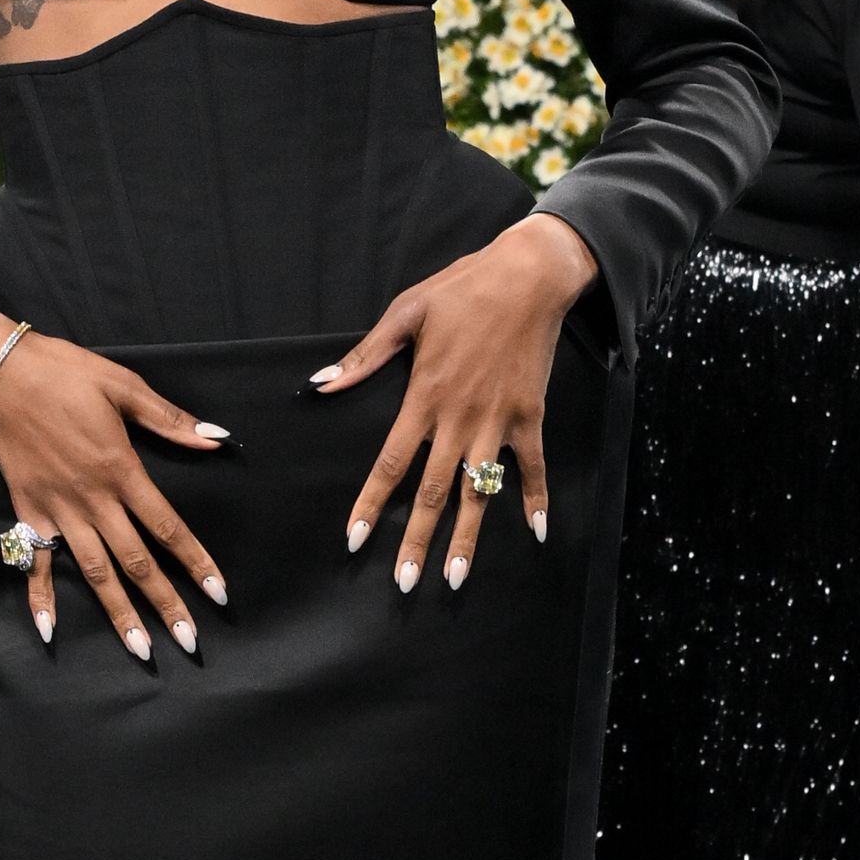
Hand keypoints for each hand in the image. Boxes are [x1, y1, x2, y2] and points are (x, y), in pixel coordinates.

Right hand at [0, 312, 226, 659]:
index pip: (167, 526)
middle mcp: (92, 499)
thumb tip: (216, 436)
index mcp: (121, 469)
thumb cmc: (66, 373)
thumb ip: (169, 419)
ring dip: (118, 613)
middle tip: (189, 641)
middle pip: (135, 561)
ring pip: (94, 571)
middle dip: (164, 603)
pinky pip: (33, 561)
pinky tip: (49, 630)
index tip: (218, 593)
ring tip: (141, 649)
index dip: (195, 561)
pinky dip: (39, 596)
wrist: (0, 372)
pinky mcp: (27, 510)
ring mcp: (57, 509)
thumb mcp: (124, 385)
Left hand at [313, 211, 598, 591]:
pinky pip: (532, 467)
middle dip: (416, 540)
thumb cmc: (463, 289)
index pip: (390, 462)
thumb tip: (322, 385)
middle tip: (404, 583)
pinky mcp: (530, 416)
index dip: (370, 504)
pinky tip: (537, 533)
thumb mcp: (406, 312)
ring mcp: (497, 421)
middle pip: (432, 491)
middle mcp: (459, 418)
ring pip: (479, 492)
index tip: (354, 540)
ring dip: (468, 538)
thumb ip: (366, 355)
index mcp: (424, 395)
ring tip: (456, 578)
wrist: (528, 276)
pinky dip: (536, 499)